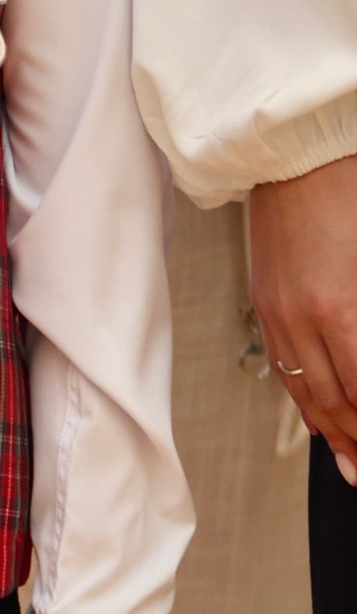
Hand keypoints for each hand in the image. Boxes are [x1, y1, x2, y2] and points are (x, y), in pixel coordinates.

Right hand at [250, 152, 356, 477]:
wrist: (296, 153)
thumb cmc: (350, 192)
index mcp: (343, 308)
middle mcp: (305, 320)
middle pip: (337, 403)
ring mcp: (278, 314)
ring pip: (306, 393)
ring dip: (332, 432)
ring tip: (350, 461)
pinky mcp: (265, 303)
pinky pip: (284, 368)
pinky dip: (303, 401)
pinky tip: (318, 419)